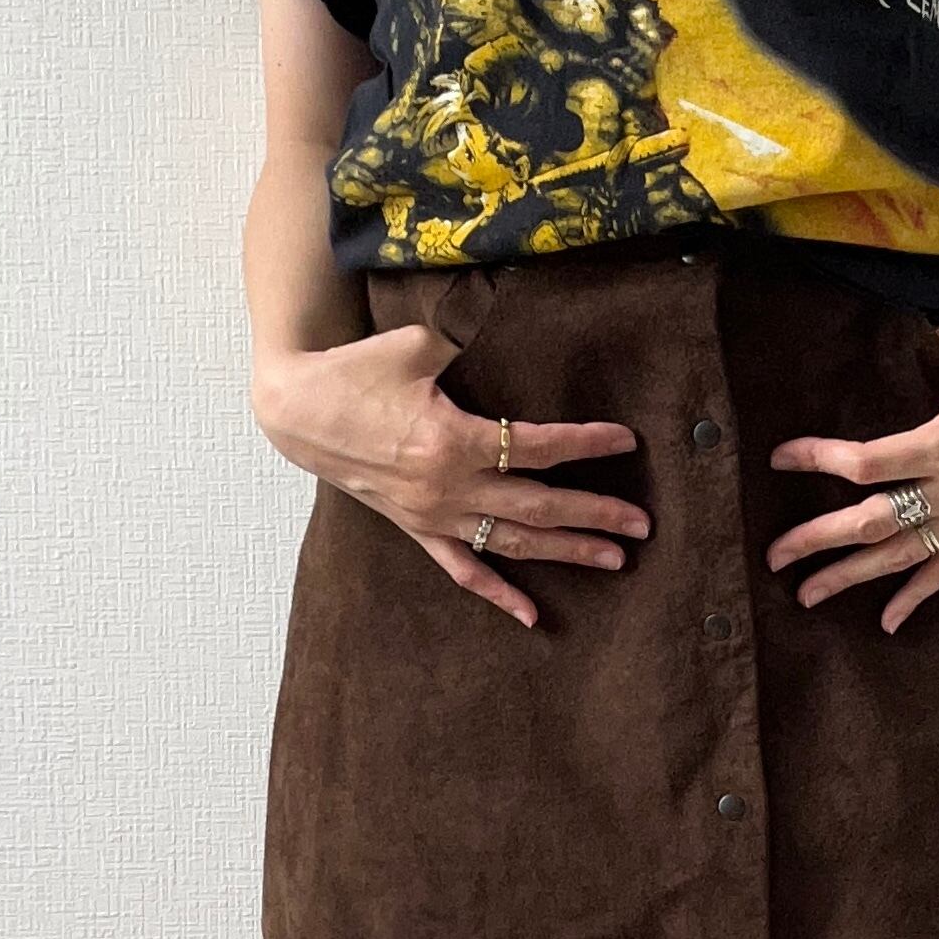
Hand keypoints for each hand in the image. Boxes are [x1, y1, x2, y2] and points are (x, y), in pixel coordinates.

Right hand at [252, 325, 648, 628]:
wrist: (296, 410)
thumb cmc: (357, 370)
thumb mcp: (416, 344)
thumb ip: (470, 340)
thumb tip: (517, 323)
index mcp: (452, 440)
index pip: (538, 446)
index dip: (586, 444)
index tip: (627, 442)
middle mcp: (447, 487)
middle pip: (539, 506)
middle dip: (596, 514)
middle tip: (642, 524)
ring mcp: (432, 515)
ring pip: (513, 542)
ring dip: (566, 552)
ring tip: (614, 560)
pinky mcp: (416, 528)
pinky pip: (462, 568)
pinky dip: (497, 592)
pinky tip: (531, 615)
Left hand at [765, 325, 938, 631]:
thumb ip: (933, 342)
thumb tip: (895, 329)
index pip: (866, 462)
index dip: (817, 460)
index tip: (780, 457)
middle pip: (871, 524)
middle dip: (817, 541)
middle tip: (774, 556)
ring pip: (900, 557)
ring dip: (851, 577)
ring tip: (807, 595)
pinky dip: (915, 597)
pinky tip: (886, 622)